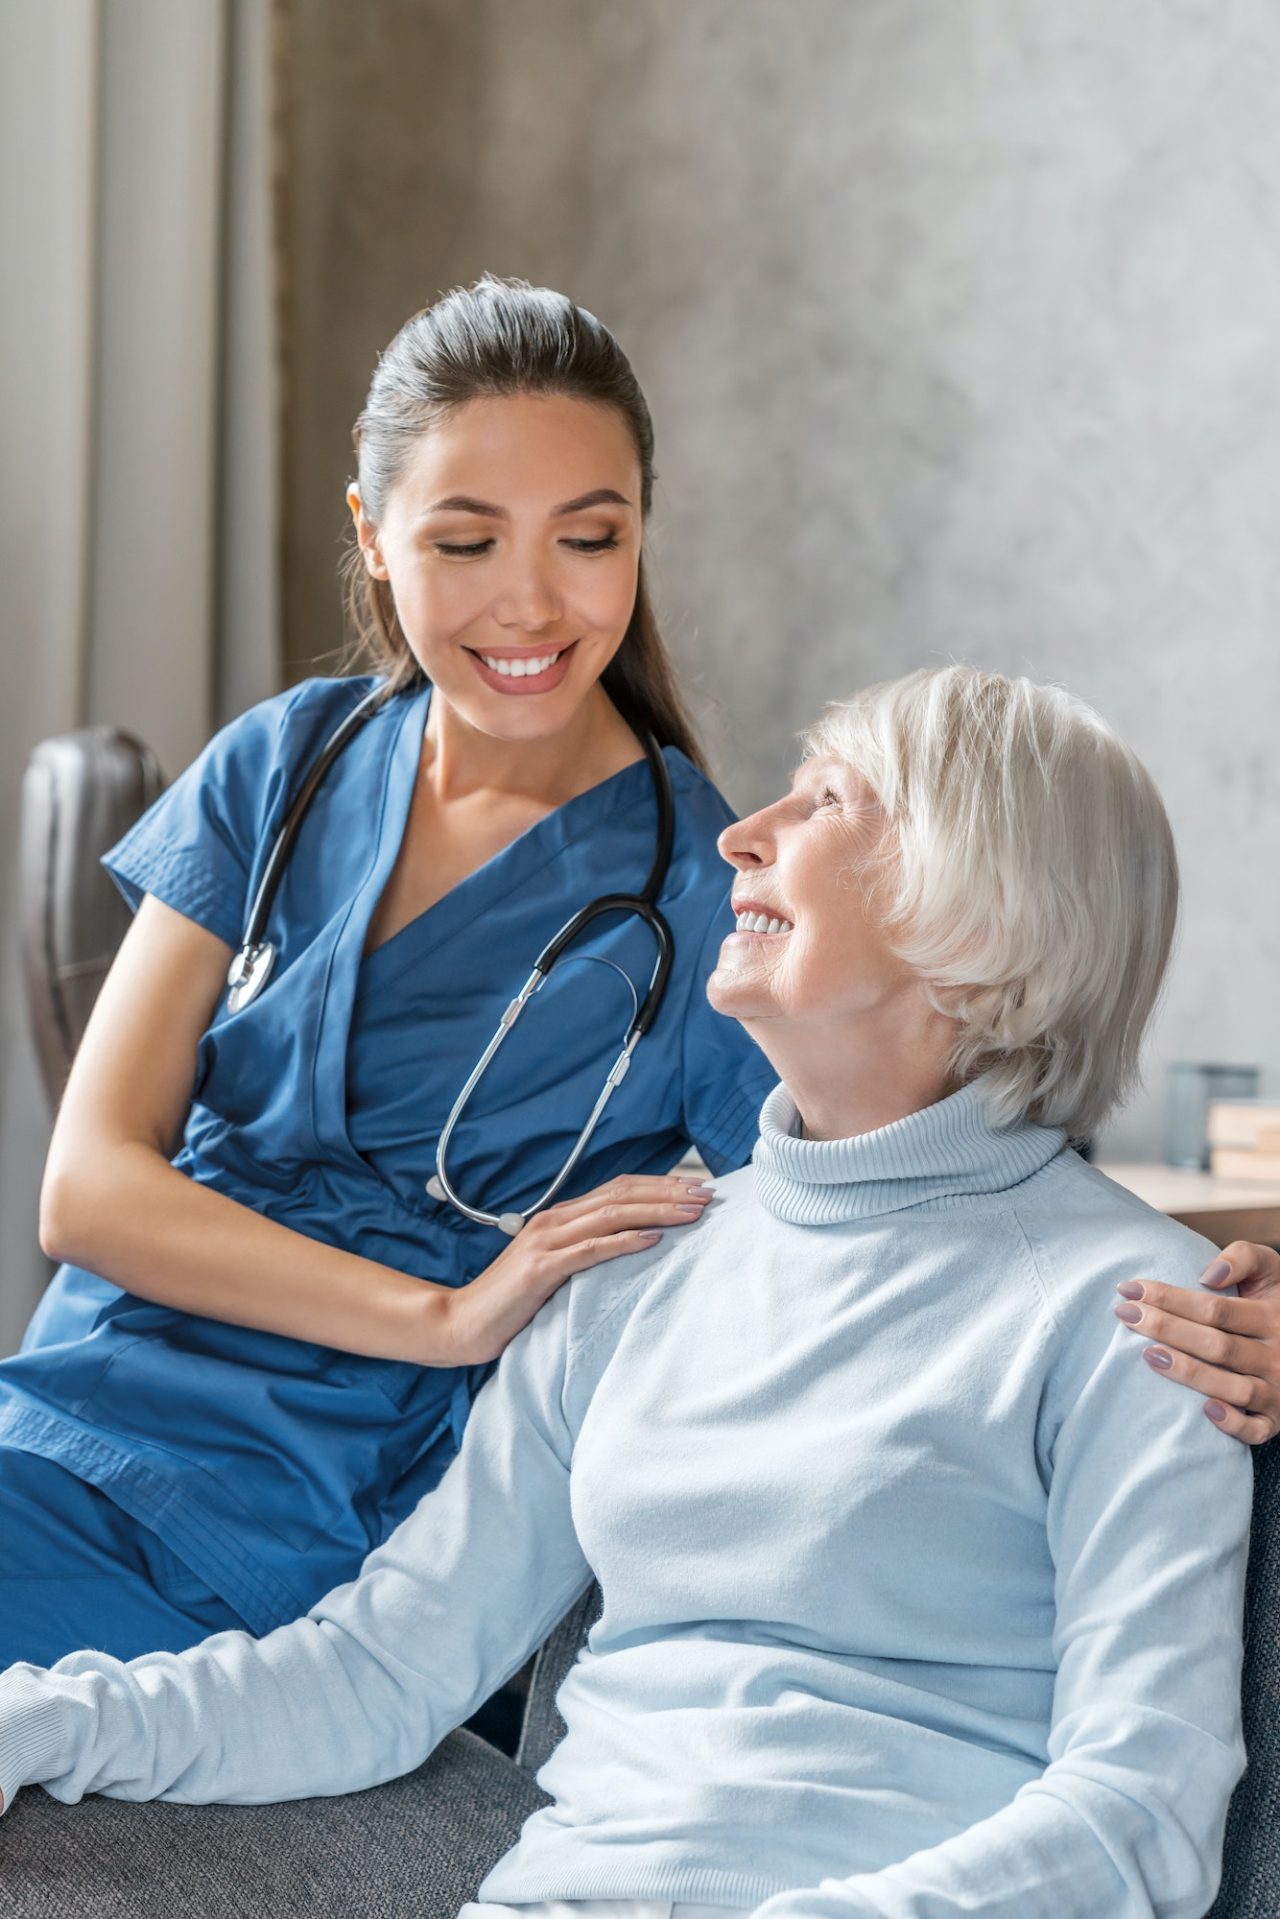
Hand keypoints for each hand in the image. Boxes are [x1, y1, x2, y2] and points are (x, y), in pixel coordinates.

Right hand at [441, 1172, 714, 1364]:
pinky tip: (653, 1239)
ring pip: (612, 1215)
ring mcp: (546, 1241)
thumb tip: (632, 1249)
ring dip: (657, 1211)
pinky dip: (624, 1241)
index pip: (618, 1189)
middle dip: (668, 1193)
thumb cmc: (511, 1301)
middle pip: (622, 1195)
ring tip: (692, 1213)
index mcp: (560, 1217)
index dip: (659, 1187)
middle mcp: (555, 1220)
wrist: (462, 1322)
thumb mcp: (554, 1269)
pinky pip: (591, 1249)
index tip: (696, 1191)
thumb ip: (584, 1252)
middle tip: (708, 1195)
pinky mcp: (542, 1268)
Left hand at [1112, 1240, 1279, 1444]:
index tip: (1130, 1289)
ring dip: (1189, 1373)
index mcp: (1272, 1316)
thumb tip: (1208, 1275)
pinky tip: (1203, 1410)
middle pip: (1216, 1345)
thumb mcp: (1271, 1269)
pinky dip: (1233, 1423)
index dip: (1170, 1298)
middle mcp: (1276, 1354)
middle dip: (1166, 1329)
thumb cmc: (1276, 1300)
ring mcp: (1277, 1390)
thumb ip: (1243, 1258)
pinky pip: (1257, 1429)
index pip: (1215, 1309)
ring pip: (1233, 1387)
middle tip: (1124, 1315)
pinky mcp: (1276, 1419)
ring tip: (1148, 1355)